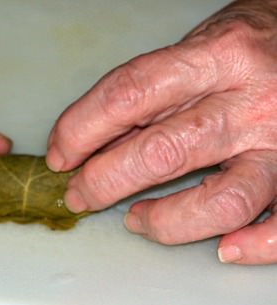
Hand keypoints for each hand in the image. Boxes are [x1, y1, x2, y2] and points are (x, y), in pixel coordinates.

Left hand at [47, 0, 276, 264]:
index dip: (81, 129)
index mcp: (216, 55)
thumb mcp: (194, 49)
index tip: (61, 153)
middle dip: (103, 182)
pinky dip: (255, 245)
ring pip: (221, 200)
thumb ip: (151, 95)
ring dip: (165, 221)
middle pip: (161, 152)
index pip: (128, 96)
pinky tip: (223, 249)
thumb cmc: (248, 44)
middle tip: (79, 194)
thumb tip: (96, 145)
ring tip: (135, 220)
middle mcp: (251, 99)